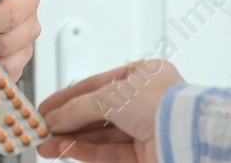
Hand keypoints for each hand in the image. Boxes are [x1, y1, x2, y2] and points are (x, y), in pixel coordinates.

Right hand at [34, 61, 183, 162]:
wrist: (188, 137)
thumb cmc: (162, 104)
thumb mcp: (109, 95)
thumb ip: (77, 107)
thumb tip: (54, 117)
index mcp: (142, 76)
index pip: (96, 85)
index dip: (68, 97)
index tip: (46, 108)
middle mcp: (145, 103)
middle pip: (96, 113)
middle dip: (67, 122)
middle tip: (42, 128)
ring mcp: (145, 131)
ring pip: (100, 136)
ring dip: (71, 140)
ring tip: (46, 144)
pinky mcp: (146, 156)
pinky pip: (109, 153)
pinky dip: (85, 152)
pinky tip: (65, 150)